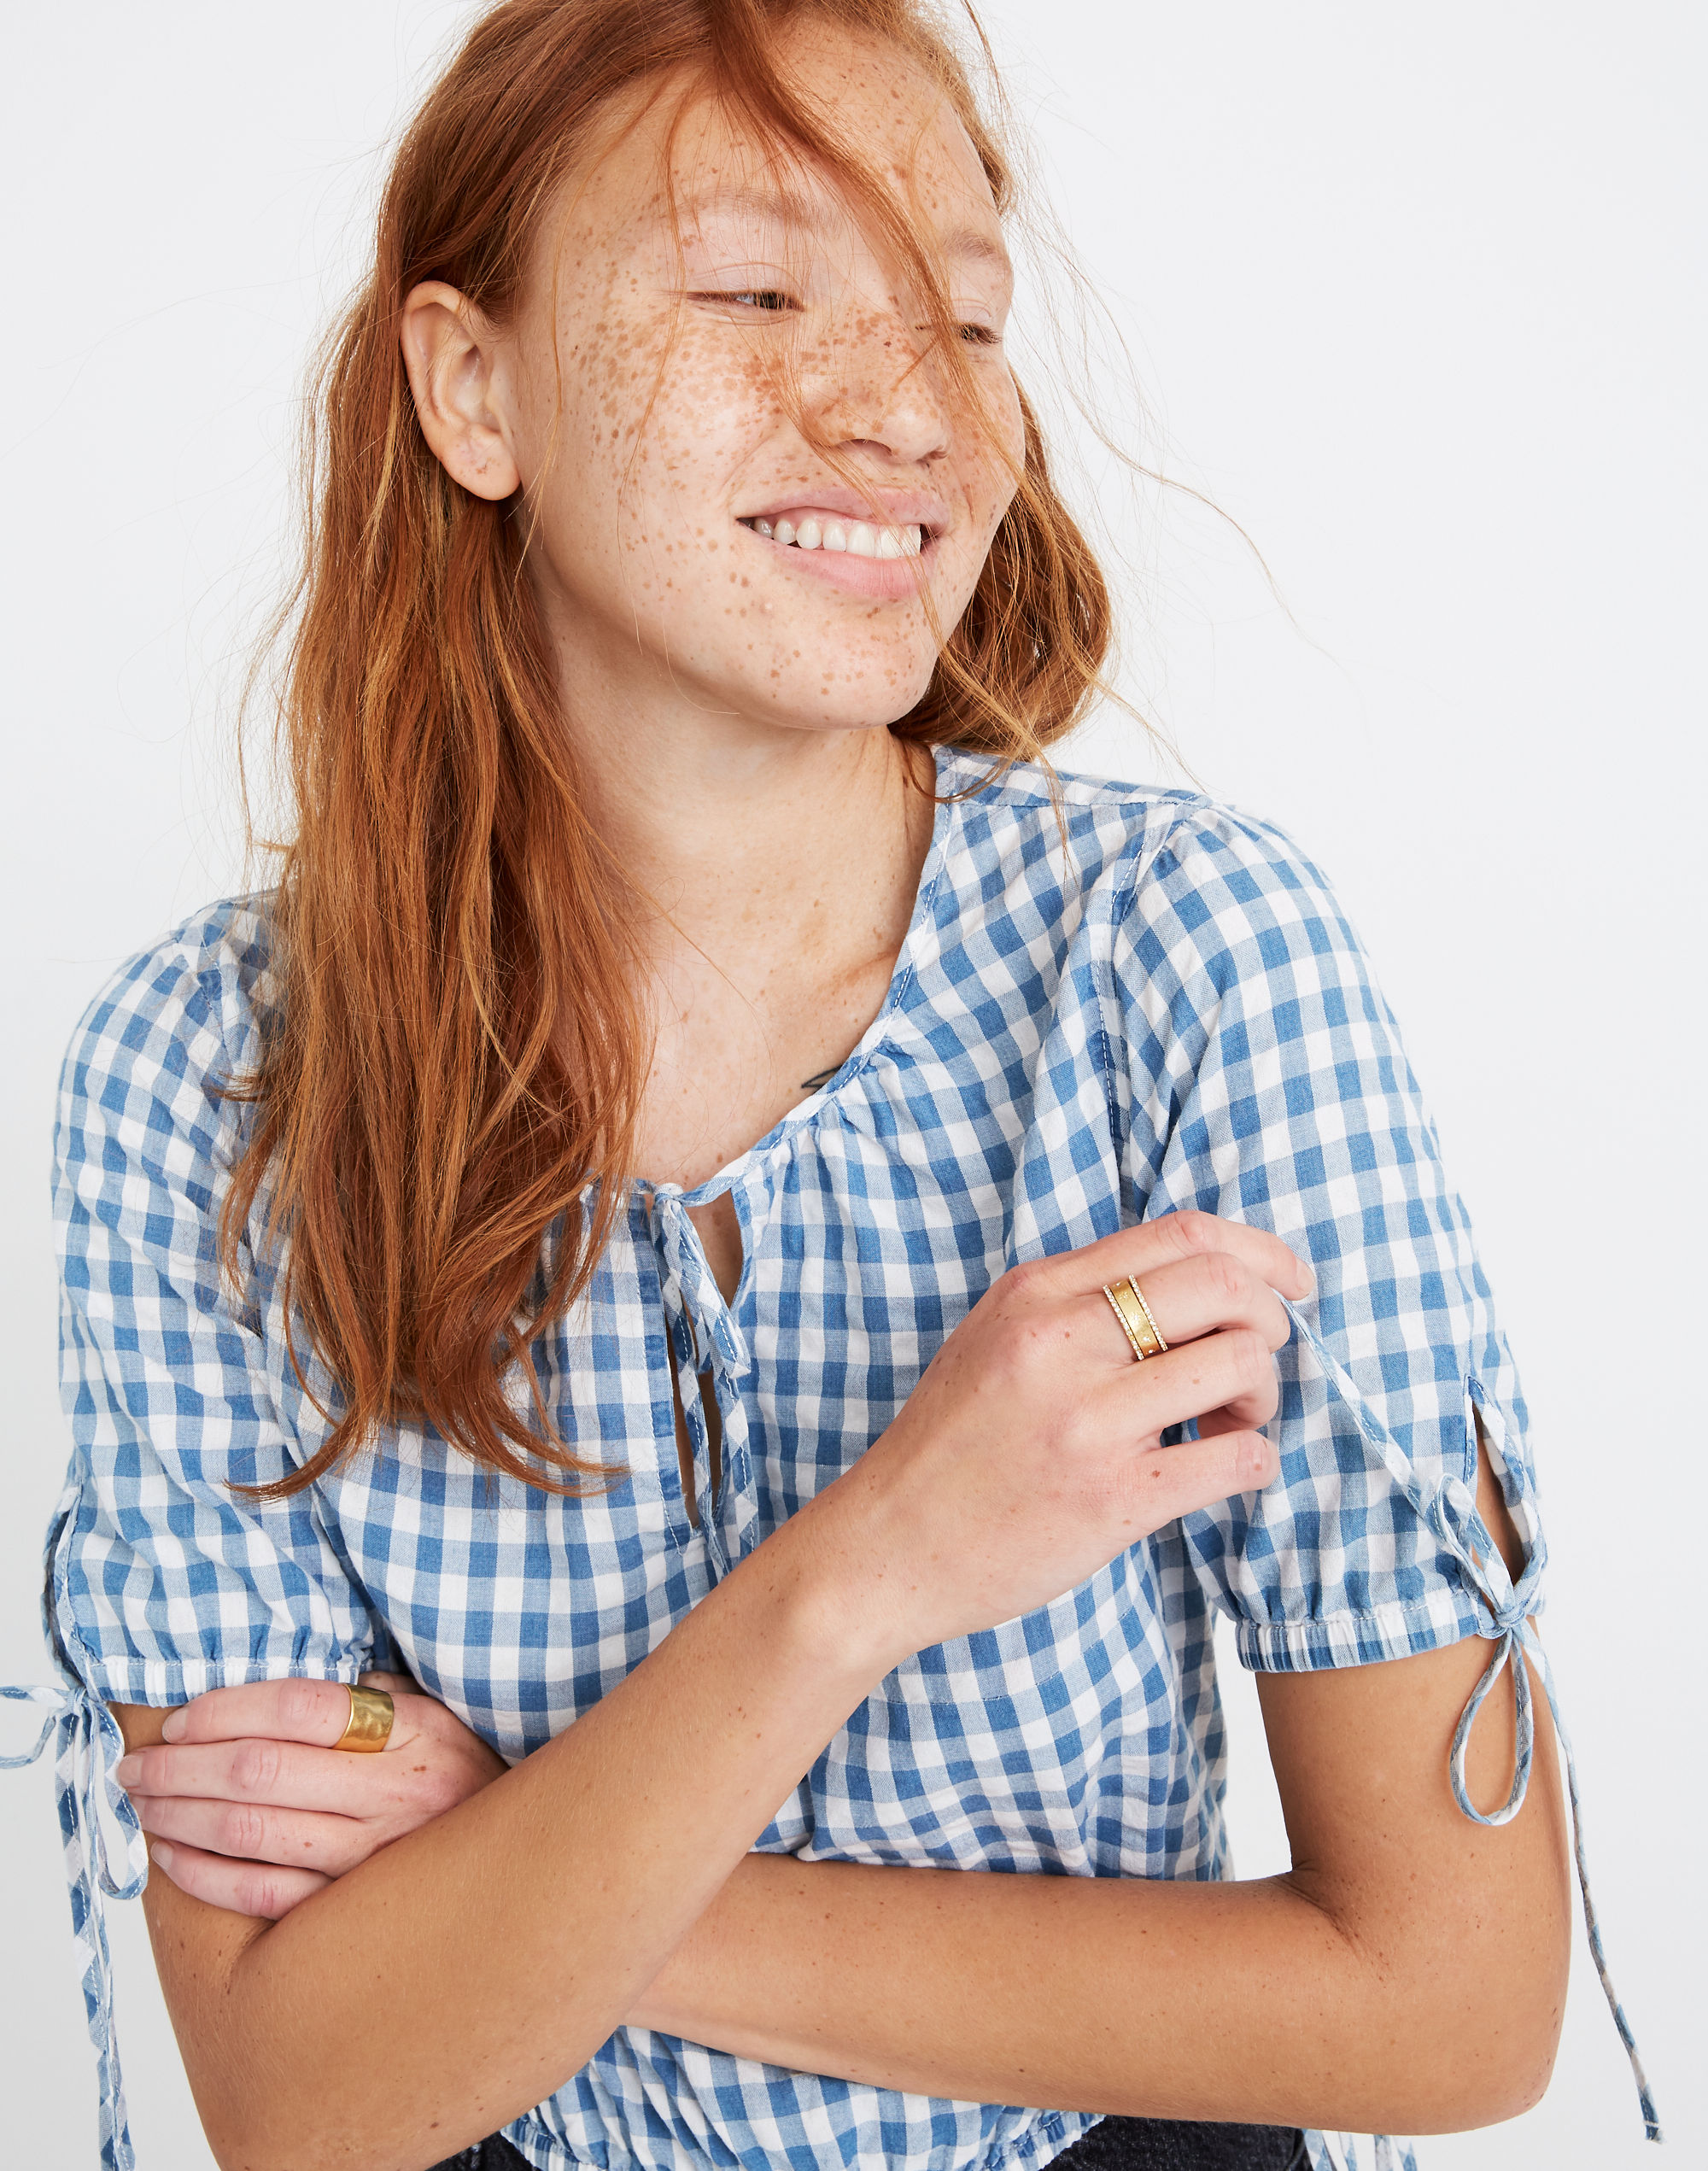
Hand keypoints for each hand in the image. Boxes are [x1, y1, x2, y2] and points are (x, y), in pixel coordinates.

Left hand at [114, 1670, 507, 1919]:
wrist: (525, 1865)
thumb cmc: (464, 1775)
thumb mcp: (437, 1713)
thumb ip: (374, 1690)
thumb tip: (298, 1668)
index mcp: (410, 1733)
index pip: (300, 1708)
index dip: (228, 1709)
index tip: (181, 1719)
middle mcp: (391, 1794)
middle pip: (258, 1771)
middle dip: (180, 1766)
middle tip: (135, 1765)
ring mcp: (372, 1858)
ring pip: (249, 1834)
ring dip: (180, 1816)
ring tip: (144, 1803)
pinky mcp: (354, 1913)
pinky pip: (262, 1896)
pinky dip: (205, 1876)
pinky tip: (173, 1856)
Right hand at [807, 1210, 1311, 1664]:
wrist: (886, 1546)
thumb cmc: (950, 1446)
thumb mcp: (994, 1336)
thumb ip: (1076, 1301)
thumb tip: (1192, 1282)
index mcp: (1037, 1293)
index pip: (1180, 1234)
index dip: (1257, 1251)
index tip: (1289, 1281)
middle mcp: (1061, 1343)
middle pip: (1223, 1286)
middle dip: (1269, 1321)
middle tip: (1260, 1360)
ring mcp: (1086, 1421)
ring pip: (1239, 1365)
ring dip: (1263, 1393)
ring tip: (1233, 1420)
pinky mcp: (1111, 1499)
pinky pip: (1232, 1460)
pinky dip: (1255, 1460)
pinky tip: (1230, 1467)